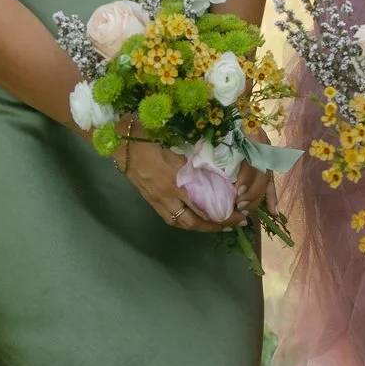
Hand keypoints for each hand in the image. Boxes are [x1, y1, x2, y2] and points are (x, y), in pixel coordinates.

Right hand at [114, 135, 250, 233]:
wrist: (124, 145)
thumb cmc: (151, 138)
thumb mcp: (178, 146)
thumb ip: (196, 160)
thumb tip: (218, 169)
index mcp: (177, 179)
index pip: (204, 204)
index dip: (223, 212)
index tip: (240, 211)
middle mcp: (169, 194)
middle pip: (196, 219)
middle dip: (218, 224)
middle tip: (236, 223)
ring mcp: (159, 201)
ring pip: (184, 223)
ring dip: (203, 228)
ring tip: (220, 227)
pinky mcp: (152, 202)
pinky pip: (172, 219)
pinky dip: (187, 223)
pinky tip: (197, 222)